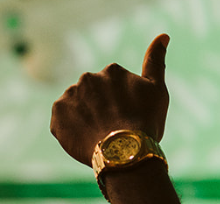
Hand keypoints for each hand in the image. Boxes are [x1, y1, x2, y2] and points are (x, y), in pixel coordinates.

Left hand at [50, 34, 170, 165]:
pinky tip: (85, 138)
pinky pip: (62, 121)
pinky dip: (71, 129)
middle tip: (112, 128)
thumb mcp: (156, 90)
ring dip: (84, 117)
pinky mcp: (56, 116)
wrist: (124, 152)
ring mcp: (70, 96)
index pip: (113, 87)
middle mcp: (87, 78)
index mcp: (111, 71)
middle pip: (93, 95)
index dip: (120, 104)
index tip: (126, 116)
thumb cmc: (145, 122)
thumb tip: (163, 36)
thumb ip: (155, 62)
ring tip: (98, 134)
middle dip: (100, 108)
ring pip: (77, 107)